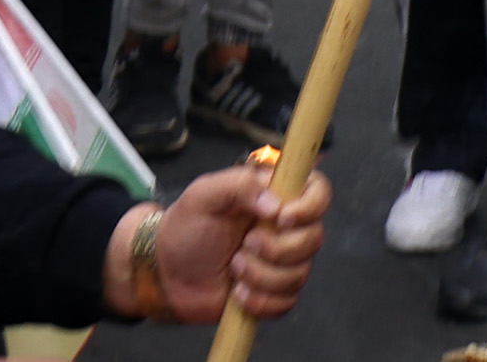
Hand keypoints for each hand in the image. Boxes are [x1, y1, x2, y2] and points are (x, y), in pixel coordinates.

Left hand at [134, 159, 329, 322]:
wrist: (167, 272)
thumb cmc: (186, 227)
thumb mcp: (205, 194)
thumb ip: (240, 185)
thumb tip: (276, 204)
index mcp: (275, 196)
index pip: (319, 192)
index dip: (309, 207)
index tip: (281, 219)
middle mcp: (285, 228)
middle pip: (314, 238)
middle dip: (277, 249)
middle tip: (243, 246)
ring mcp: (282, 262)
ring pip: (299, 274)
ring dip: (262, 275)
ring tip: (233, 268)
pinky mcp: (274, 292)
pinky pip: (287, 302)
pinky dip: (261, 301)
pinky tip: (237, 293)